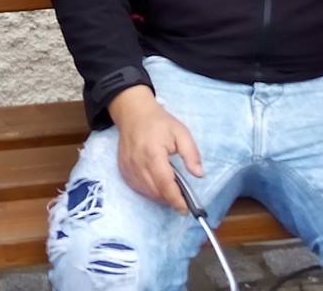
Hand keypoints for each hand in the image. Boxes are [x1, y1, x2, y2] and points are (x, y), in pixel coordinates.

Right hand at [107, 85, 201, 214]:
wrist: (133, 113)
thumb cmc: (159, 122)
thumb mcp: (181, 132)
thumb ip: (191, 154)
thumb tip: (199, 174)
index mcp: (153, 154)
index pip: (165, 184)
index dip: (175, 200)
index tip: (185, 210)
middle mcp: (138, 164)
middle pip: (155, 192)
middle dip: (170, 199)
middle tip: (182, 198)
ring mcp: (128, 168)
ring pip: (146, 192)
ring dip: (160, 196)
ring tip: (171, 191)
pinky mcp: (123, 170)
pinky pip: (137, 188)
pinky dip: (148, 191)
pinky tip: (157, 185)